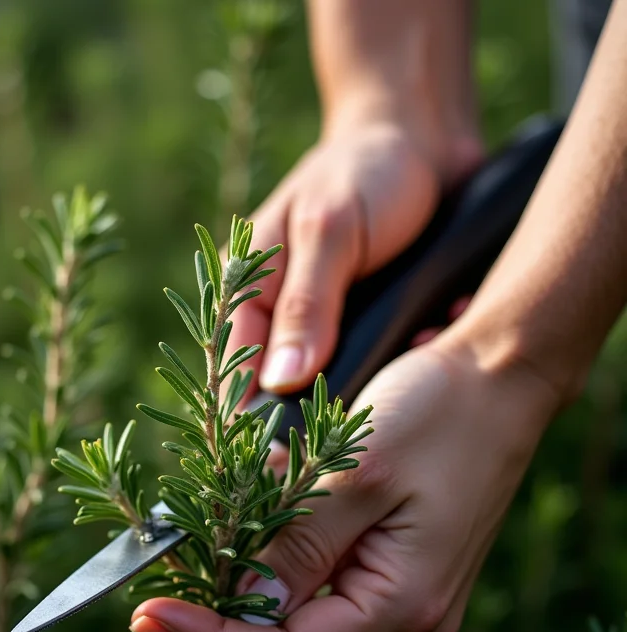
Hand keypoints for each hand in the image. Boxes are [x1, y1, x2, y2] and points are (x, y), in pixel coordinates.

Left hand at [130, 331, 559, 631]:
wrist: (498, 374)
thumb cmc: (444, 414)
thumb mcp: (361, 474)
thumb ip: (298, 542)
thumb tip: (240, 601)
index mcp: (403, 604)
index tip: (148, 612)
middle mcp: (404, 610)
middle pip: (290, 629)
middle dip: (225, 592)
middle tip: (171, 553)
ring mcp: (398, 584)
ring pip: (301, 595)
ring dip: (251, 557)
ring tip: (215, 511)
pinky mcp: (392, 555)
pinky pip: (321, 564)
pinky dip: (282, 537)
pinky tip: (263, 492)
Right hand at [223, 120, 478, 394]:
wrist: (423, 143)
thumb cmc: (366, 173)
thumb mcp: (332, 232)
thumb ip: (307, 305)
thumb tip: (281, 381)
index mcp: (250, 287)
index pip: (235, 366)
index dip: (253, 412)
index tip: (287, 451)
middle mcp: (281, 311)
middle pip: (284, 385)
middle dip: (329, 396)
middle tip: (375, 395)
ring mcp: (323, 319)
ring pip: (334, 377)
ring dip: (377, 373)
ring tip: (418, 342)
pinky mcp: (361, 321)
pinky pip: (374, 358)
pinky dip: (405, 353)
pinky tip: (433, 329)